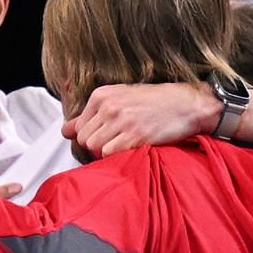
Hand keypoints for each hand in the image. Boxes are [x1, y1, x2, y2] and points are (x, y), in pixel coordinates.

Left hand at [60, 83, 218, 157]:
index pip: (78, 127)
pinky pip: (110, 154)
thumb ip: (91, 115)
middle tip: (115, 144)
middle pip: (84, 139)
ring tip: (123, 146)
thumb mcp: (120, 99)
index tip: (105, 138)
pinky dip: (117, 157)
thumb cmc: (154, 102)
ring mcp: (121, 121)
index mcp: (101, 95)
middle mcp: (109, 106)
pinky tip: (131, 149)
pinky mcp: (135, 135)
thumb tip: (65, 131)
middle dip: (96, 147)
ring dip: (106, 153)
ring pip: (94, 148)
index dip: (89, 137)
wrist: (187, 103)